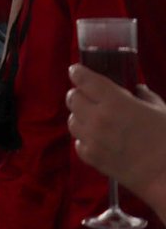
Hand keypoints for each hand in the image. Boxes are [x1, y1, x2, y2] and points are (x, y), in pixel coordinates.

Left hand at [67, 64, 165, 206]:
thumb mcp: (161, 110)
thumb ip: (144, 96)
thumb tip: (136, 89)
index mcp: (115, 102)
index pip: (83, 79)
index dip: (78, 72)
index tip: (77, 71)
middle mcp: (98, 119)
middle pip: (72, 98)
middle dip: (79, 94)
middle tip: (90, 96)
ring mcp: (92, 139)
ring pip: (72, 119)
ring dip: (81, 116)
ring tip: (96, 118)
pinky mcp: (90, 157)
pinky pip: (77, 141)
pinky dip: (84, 137)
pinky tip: (98, 138)